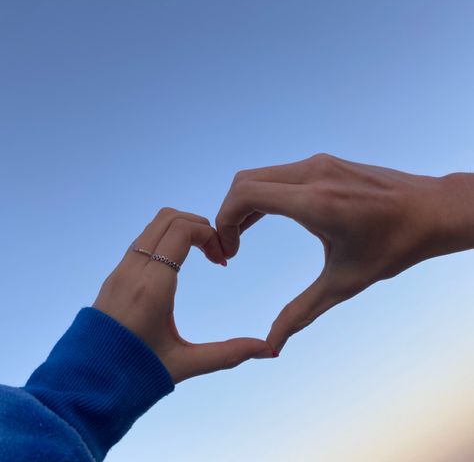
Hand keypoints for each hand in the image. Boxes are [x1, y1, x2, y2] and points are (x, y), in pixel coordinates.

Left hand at [92, 207, 273, 382]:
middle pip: (168, 218)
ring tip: (200, 257)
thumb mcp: (185, 365)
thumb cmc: (135, 376)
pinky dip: (165, 240)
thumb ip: (228, 354)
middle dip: (198, 225)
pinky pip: (142, 241)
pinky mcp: (113, 276)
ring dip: (180, 230)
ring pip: (153, 226)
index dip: (209, 234)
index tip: (223, 260)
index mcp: (152, 287)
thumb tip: (270, 351)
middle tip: (215, 253)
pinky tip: (178, 267)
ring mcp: (119, 271)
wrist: (85, 386)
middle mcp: (133, 271)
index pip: (182, 231)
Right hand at [215, 153, 471, 352]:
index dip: (224, 221)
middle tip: (229, 249)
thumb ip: (301, 312)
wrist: (431, 210)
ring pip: (259, 175)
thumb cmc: (394, 246)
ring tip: (241, 238)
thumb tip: (272, 346)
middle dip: (227, 214)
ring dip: (243, 205)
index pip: (246, 195)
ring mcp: (318, 162)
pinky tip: (262, 220)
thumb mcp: (345, 283)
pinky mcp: (324, 162)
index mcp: (315, 201)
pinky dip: (262, 195)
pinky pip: (279, 174)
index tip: (228, 252)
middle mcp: (313, 173)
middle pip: (245, 181)